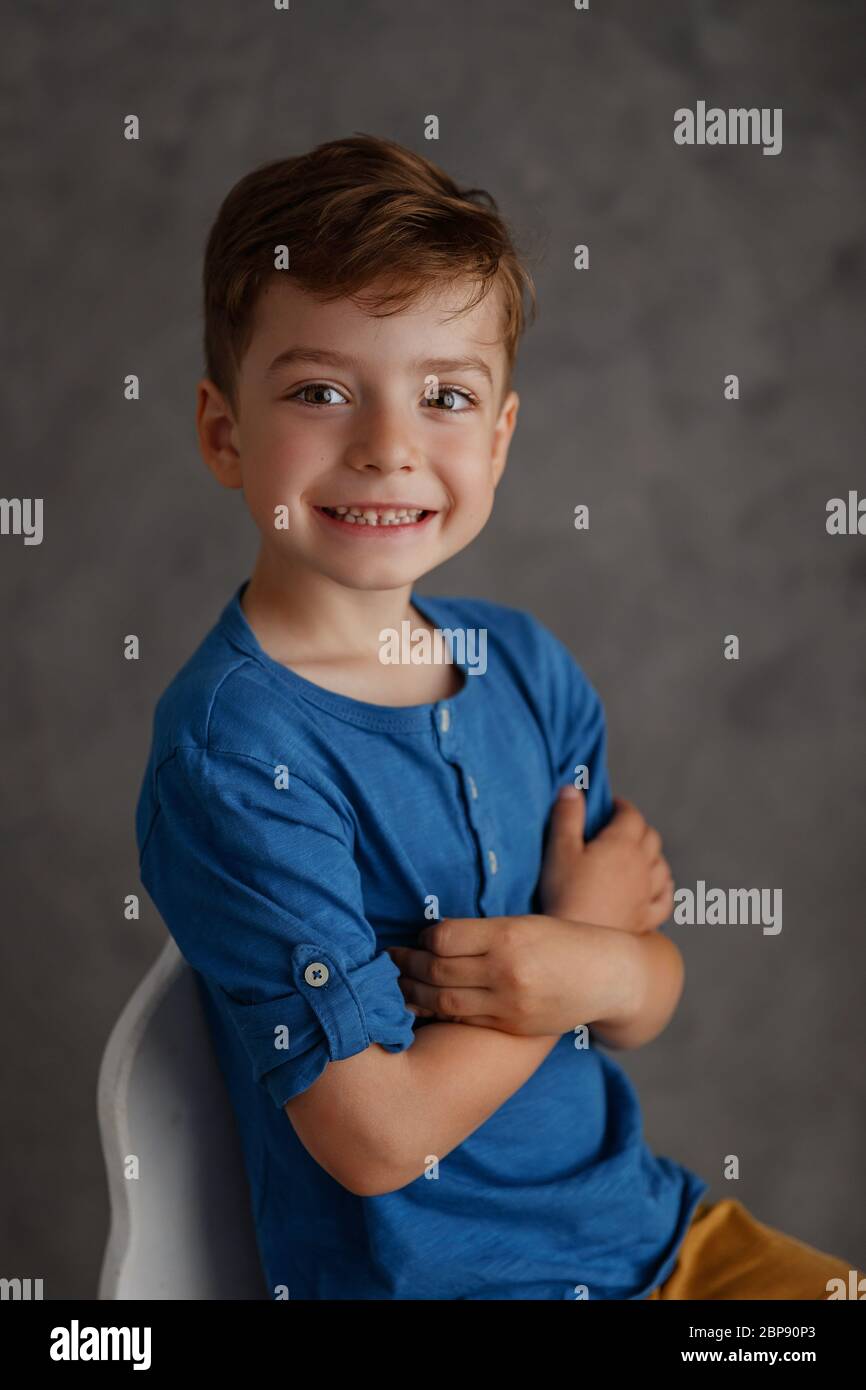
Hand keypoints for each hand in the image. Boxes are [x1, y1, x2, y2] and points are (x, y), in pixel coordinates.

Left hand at [385, 913, 637, 1036]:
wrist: (605, 976)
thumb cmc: (561, 941)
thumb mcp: (523, 923)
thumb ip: (482, 932)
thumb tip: (431, 939)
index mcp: (508, 935)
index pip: (442, 937)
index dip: (422, 939)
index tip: (418, 939)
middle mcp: (506, 970)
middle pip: (437, 969)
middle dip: (407, 966)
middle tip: (390, 961)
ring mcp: (509, 1003)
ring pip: (443, 1000)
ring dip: (413, 992)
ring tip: (397, 985)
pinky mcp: (511, 1026)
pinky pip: (463, 1020)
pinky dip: (438, 1012)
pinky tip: (424, 1005)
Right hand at [538, 789, 673, 932]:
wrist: (576, 945)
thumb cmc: (564, 894)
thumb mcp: (559, 850)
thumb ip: (567, 816)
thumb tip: (572, 788)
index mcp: (621, 845)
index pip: (631, 815)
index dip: (622, 807)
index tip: (612, 806)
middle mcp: (641, 866)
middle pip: (650, 837)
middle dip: (637, 827)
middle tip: (620, 827)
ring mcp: (647, 893)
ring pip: (661, 865)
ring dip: (652, 854)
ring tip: (637, 853)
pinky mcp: (646, 918)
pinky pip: (665, 897)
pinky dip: (664, 886)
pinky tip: (658, 885)